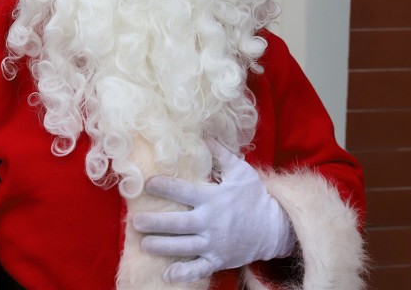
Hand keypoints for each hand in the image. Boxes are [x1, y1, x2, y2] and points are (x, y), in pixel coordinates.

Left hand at [131, 138, 294, 282]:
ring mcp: (214, 243)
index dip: (163, 186)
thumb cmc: (255, 196)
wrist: (275, 227)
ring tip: (143, 244)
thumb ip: (220, 154)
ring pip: (182, 247)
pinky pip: (199, 269)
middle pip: (177, 223)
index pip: (182, 191)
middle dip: (154, 222)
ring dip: (161, 246)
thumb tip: (204, 134)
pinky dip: (183, 274)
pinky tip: (167, 274)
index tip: (146, 184)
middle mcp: (211, 221)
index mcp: (213, 198)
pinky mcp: (219, 260)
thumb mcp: (241, 171)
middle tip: (135, 221)